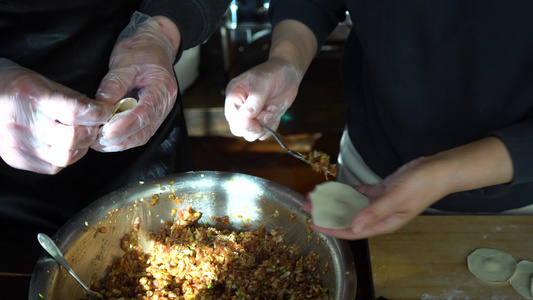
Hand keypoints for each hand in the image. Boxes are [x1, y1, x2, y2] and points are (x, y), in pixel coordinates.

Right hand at [0, 61, 112, 173]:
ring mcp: (17, 144)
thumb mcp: (46, 83)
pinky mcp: (16, 159)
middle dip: (92, 132)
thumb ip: (75, 100)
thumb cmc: (18, 87)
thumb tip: (102, 112)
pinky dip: (66, 157)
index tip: (105, 112)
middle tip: (94, 126)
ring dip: (81, 148)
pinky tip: (64, 145)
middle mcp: (23, 123)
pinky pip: (53, 167)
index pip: (75, 112)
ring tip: (81, 136)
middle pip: (73, 139)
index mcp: (32, 98)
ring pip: (65, 157)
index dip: (97, 114)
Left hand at [91, 12, 180, 151]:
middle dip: (120, 139)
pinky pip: (140, 133)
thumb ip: (114, 84)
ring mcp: (160, 112)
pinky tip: (108, 138)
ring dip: (120, 142)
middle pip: (145, 130)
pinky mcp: (152, 117)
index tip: (106, 132)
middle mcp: (165, 104)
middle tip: (97, 140)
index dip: (125, 126)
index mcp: (162, 88)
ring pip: (142, 136)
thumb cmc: (141, 51)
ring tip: (99, 142)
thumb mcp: (124, 62)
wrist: (154, 46)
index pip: (145, 113)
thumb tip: (100, 106)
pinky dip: (123, 138)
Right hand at [224, 58, 302, 140]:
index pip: (231, 116)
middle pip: (238, 129)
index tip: (258, 121)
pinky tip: (275, 112)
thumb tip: (247, 114)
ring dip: (265, 126)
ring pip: (250, 134)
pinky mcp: (261, 120)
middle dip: (255, 127)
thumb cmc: (274, 72)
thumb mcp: (264, 82)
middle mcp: (240, 106)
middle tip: (268, 114)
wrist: (289, 74)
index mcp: (234, 94)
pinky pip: (263, 134)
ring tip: (272, 109)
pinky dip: (271, 127)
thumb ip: (256, 98)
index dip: (244, 123)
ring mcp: (251, 115)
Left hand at [308, 136, 512, 238]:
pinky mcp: (382, 190)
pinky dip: (347, 190)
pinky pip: (360, 193)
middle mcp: (380, 215)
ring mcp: (381, 203)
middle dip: (328, 214)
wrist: (438, 170)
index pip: (353, 231)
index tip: (314, 225)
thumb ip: (373, 213)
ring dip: (335, 202)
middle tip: (308, 207)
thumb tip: (353, 227)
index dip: (332, 229)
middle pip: (349, 218)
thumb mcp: (395, 199)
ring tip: (316, 197)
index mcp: (384, 223)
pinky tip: (334, 188)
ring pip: (352, 205)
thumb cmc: (421, 186)